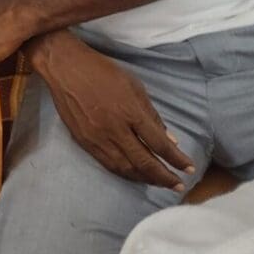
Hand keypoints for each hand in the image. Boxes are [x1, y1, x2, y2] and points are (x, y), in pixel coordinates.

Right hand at [33, 32, 196, 189]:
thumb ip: (152, 115)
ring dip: (145, 179)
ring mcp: (98, 138)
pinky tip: (135, 176)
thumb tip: (169, 140)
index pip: (159, 144)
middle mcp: (115, 129)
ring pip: (126, 168)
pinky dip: (125, 173)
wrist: (65, 68)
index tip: (189, 168)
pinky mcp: (84, 142)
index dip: (176, 159)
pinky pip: (108, 164)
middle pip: (144, 162)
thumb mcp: (134, 86)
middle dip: (164, 177)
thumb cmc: (103, 72)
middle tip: (179, 186)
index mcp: (130, 112)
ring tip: (160, 183)